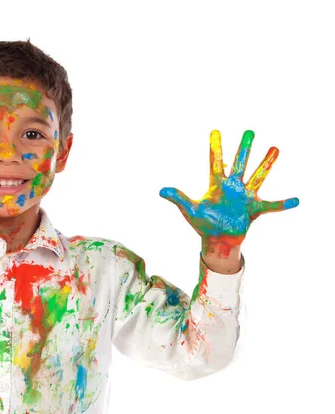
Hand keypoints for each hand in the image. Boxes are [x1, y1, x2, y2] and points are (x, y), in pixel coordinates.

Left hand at [159, 130, 298, 253]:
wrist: (218, 239)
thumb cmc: (203, 223)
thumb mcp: (190, 210)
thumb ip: (178, 198)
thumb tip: (160, 190)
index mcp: (217, 185)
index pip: (215, 162)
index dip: (215, 148)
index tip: (215, 131)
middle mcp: (233, 187)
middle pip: (239, 163)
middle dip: (244, 148)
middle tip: (250, 131)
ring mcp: (245, 196)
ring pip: (258, 176)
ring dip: (266, 164)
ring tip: (275, 148)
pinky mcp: (254, 209)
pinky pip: (272, 206)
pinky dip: (283, 204)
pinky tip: (297, 200)